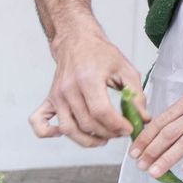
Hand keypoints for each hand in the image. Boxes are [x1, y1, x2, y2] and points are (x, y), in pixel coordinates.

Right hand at [29, 22, 143, 146]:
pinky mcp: (49, 100)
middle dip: (107, 133)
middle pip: (86, 123)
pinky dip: (48, 133)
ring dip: (87, 140)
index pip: (101, 112)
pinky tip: (67, 133)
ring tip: (104, 138)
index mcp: (88, 79)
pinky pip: (39, 122)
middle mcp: (68, 89)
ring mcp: (56, 96)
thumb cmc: (101, 54)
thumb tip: (143, 118)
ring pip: (68, 129)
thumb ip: (136, 95)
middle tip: (120, 132)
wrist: (77, 42)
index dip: (116, 125)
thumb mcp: (126, 69)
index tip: (128, 129)